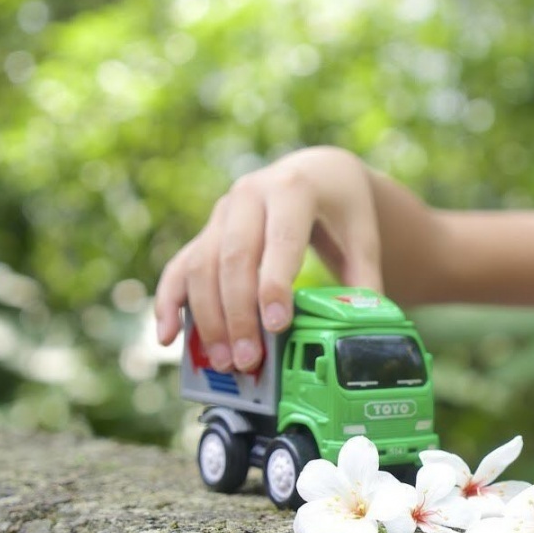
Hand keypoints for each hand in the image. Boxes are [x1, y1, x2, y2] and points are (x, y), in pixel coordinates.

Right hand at [153, 146, 383, 371]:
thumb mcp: (363, 234)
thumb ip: (365, 279)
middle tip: (247, 359)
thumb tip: (366, 325)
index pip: (279, 240)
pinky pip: (181, 266)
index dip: (274, 285)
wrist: (316, 171)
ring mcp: (222, 212)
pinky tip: (167, 335)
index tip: (277, 327)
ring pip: (202, 265)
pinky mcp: (207, 230)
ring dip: (208, 318)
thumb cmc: (341, 206)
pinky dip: (170, 301)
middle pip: (233, 257)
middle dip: (238, 314)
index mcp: (293, 189)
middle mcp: (249, 195)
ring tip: (224, 361)